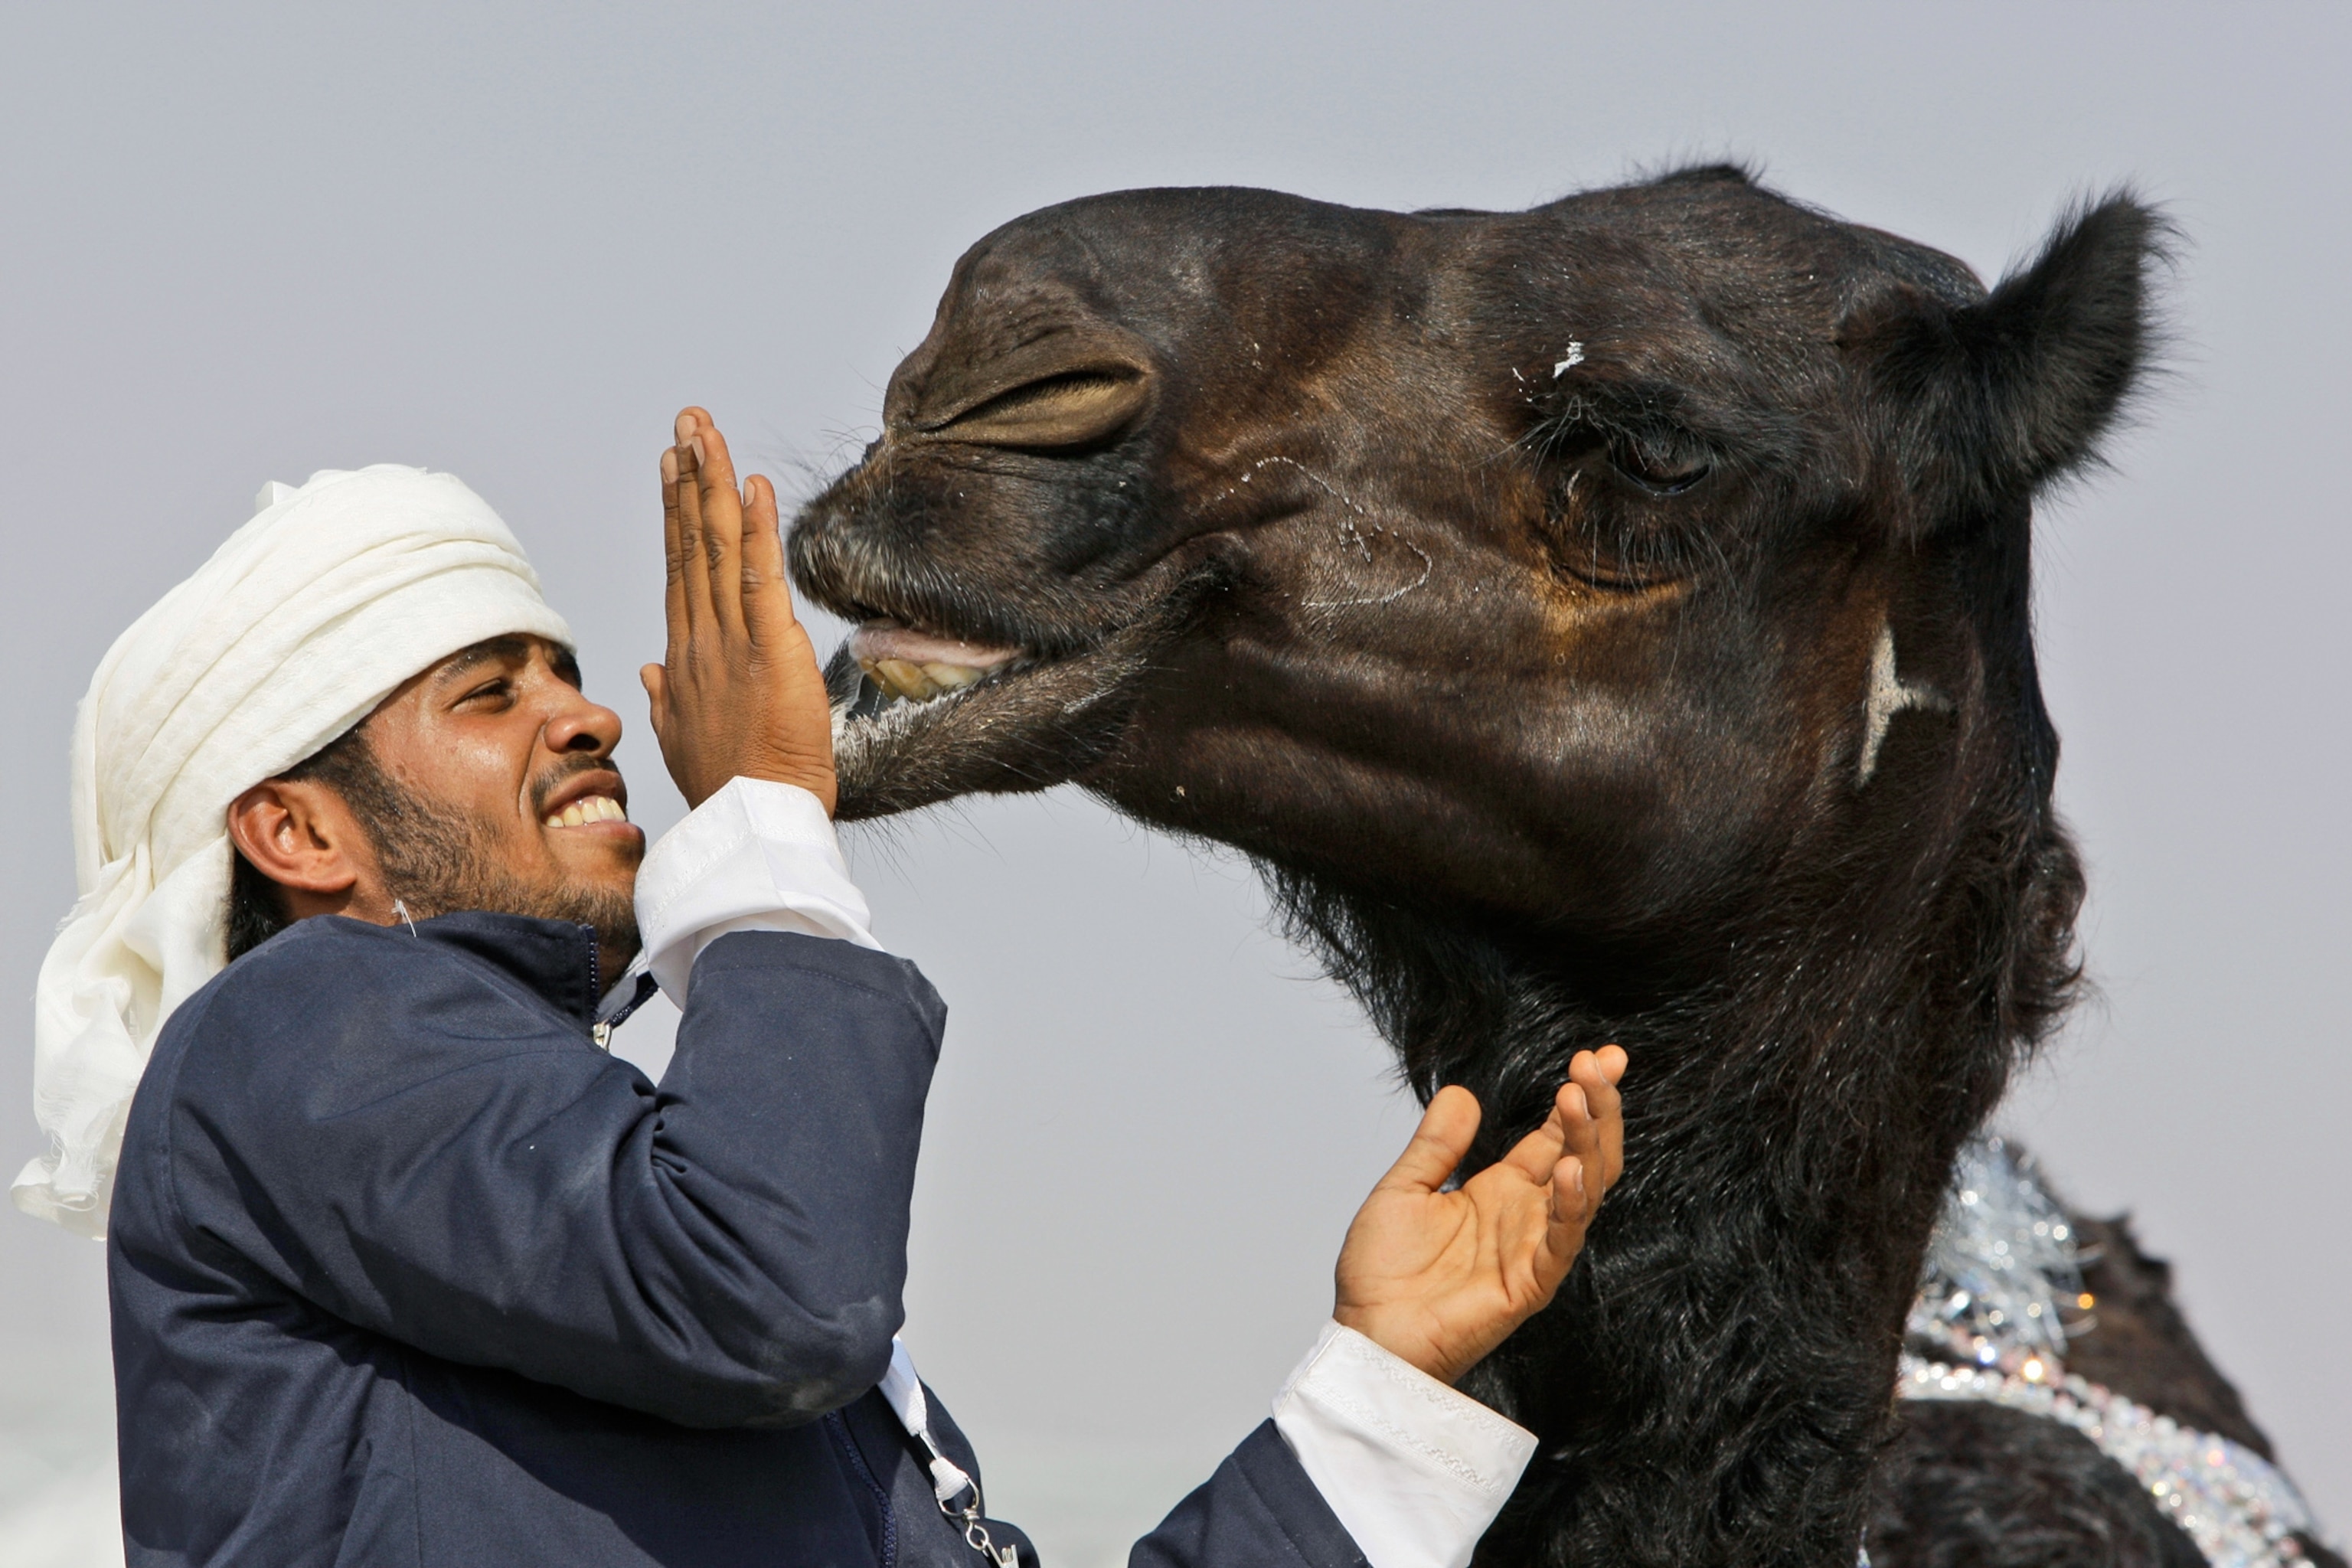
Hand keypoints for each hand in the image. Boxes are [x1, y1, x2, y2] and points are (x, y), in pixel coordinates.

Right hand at [642, 408, 837, 812]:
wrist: (749, 821)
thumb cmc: (726, 787)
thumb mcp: (685, 737)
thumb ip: (668, 698)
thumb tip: (652, 671)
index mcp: (686, 656)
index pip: (681, 568)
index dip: (676, 513)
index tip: (672, 468)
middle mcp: (701, 638)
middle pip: (693, 542)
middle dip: (690, 477)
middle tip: (689, 424)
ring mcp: (730, 640)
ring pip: (720, 546)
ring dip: (713, 483)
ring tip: (707, 432)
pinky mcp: (771, 648)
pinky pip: (762, 576)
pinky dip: (759, 528)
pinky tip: (752, 484)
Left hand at [1333, 1046, 1626, 1385]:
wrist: (1367, 1336)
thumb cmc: (1382, 1274)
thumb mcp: (1403, 1189)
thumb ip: (1437, 1145)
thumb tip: (1461, 1093)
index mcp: (1502, 1190)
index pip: (1557, 1135)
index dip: (1582, 1097)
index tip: (1600, 1056)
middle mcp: (1527, 1215)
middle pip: (1584, 1154)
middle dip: (1599, 1109)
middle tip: (1601, 1063)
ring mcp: (1533, 1248)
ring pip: (1584, 1189)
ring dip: (1588, 1142)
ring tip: (1580, 1097)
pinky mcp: (1529, 1284)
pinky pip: (1562, 1242)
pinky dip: (1570, 1204)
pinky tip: (1568, 1168)